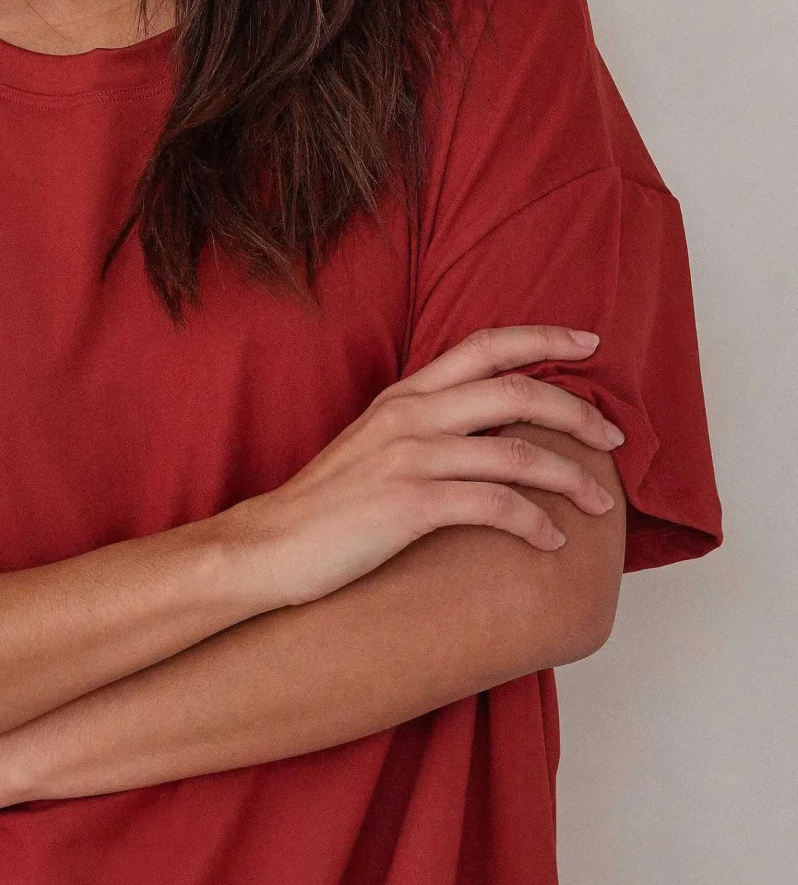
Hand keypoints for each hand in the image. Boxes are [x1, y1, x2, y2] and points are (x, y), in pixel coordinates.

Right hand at [227, 325, 624, 610]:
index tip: (590, 342)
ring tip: (599, 502)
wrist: (270, 546)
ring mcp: (410, 459)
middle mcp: (410, 416)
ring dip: (571, 478)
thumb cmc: (327, 505)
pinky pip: (494, 506)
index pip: (485, 344)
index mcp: (404, 395)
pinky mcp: (409, 505)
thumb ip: (425, 425)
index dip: (543, 338)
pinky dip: (534, 523)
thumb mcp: (375, 445)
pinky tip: (550, 542)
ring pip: (517, 453)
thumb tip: (488, 429)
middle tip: (614, 440)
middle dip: (578, 413)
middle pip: (517, 391)